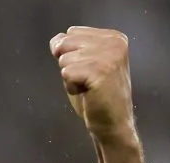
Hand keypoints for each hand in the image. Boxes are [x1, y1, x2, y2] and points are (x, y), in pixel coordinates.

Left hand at [50, 26, 135, 141]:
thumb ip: (71, 48)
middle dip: (67, 65)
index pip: (71, 33)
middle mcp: (114, 43)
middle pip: (65, 44)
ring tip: (88, 87)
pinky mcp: (100, 71)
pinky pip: (66, 73)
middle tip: (86, 80)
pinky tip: (87, 93)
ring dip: (70, 78)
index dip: (69, 55)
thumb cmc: (95, 96)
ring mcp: (109, 56)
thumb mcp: (83, 65)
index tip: (87, 70)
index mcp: (113, 37)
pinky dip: (71, 87)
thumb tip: (56, 40)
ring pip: (64, 60)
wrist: (111, 122)